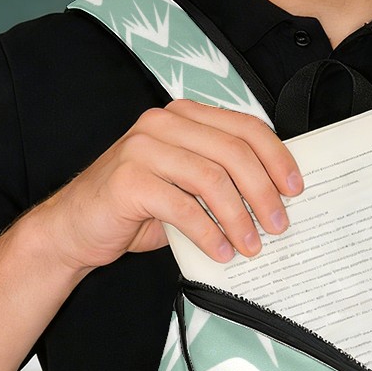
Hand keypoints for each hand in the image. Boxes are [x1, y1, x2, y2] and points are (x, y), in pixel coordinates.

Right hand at [28, 100, 301, 271]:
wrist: (75, 228)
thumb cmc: (136, 209)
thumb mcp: (185, 187)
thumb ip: (220, 181)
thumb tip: (274, 201)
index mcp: (183, 117)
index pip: (244, 127)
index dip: (277, 157)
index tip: (296, 190)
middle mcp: (163, 124)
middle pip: (233, 152)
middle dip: (263, 192)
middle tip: (279, 226)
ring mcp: (142, 148)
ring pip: (211, 179)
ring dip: (239, 218)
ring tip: (252, 246)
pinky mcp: (128, 180)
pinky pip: (182, 207)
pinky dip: (208, 233)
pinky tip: (221, 253)